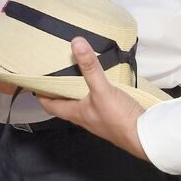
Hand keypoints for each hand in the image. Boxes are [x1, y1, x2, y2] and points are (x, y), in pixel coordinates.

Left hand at [36, 37, 147, 160]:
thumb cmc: (118, 118)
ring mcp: (98, 117)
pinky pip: (96, 100)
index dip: (41, 94)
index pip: (50, 105)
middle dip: (58, 88)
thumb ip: (89, 67)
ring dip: (75, 88)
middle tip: (53, 70)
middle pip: (64, 102)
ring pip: (80, 101)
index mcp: (76, 113)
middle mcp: (84, 117)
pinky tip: (98, 80)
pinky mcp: (112, 114)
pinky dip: (93, 90)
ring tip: (74, 70)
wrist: (146, 137)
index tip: (35, 80)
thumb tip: (76, 43)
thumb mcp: (102, 90)